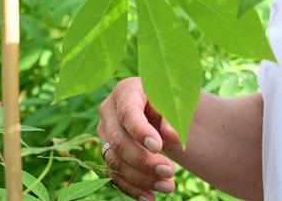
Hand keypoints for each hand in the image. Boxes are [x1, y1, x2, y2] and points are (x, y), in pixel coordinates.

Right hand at [98, 77, 180, 199]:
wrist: (164, 107)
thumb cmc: (171, 99)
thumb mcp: (176, 101)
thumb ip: (174, 116)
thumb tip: (173, 137)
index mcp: (126, 91)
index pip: (128, 113)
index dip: (140, 131)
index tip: (158, 146)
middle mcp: (109, 111)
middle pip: (119, 141)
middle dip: (144, 160)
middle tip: (170, 171)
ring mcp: (105, 133)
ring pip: (115, 161)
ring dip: (140, 178)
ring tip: (168, 185)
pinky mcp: (108, 152)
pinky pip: (115, 174)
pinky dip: (132, 188)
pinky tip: (150, 197)